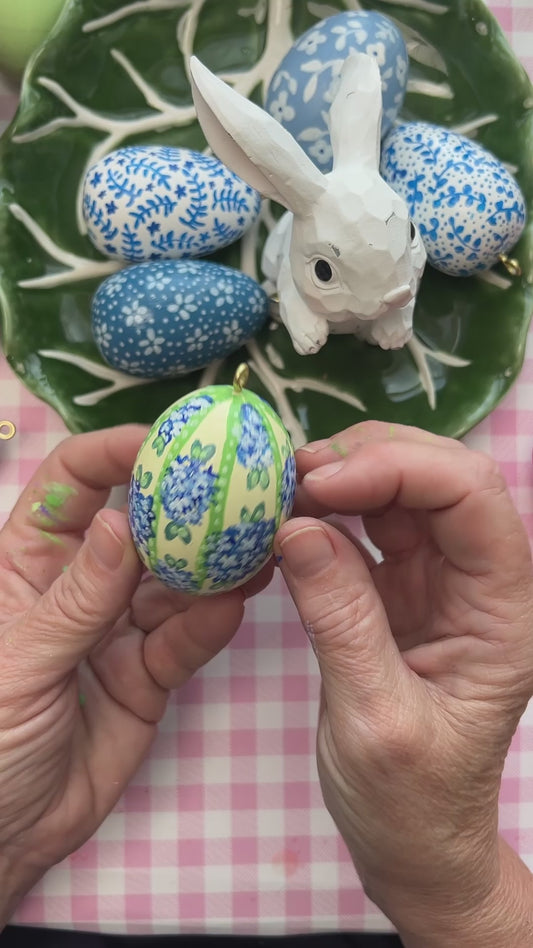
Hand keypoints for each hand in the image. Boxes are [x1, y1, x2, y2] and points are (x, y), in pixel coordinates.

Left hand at [0, 425, 269, 923]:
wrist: (3, 837)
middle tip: (242, 490)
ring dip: (212, 565)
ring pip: (173, 583)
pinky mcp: (148, 675)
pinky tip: (238, 604)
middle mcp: (80, 586)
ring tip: (260, 544)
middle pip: (138, 528)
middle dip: (185, 508)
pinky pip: (184, 641)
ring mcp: (117, 630)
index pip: (74, 484)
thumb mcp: (20, 664)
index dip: (117, 456)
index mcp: (28, 562)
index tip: (171, 446)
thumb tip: (121, 524)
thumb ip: (76, 600)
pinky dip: (210, 624)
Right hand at [275, 422, 532, 945]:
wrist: (414, 844)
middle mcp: (477, 581)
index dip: (400, 469)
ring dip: (343, 475)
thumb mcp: (374, 719)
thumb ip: (341, 620)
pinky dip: (326, 510)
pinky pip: (365, 526)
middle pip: (440, 476)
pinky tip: (289, 516)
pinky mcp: (396, 590)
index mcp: (502, 610)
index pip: (472, 498)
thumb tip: (296, 528)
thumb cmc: (410, 801)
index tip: (319, 484)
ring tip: (281, 489)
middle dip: (369, 458)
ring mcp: (436, 580)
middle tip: (291, 474)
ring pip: (401, 490)